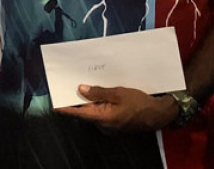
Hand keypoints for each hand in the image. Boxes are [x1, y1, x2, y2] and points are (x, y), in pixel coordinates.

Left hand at [56, 85, 177, 132]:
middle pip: (85, 113)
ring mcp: (109, 127)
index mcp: (102, 118)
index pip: (78, 113)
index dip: (65, 107)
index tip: (54, 103)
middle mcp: (103, 125)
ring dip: (89, 102)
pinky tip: (100, 94)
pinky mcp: (115, 124)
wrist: (158, 114)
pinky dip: (99, 105)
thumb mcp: (118, 93)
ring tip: (85, 86)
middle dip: (78, 100)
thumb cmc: (139, 103)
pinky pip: (102, 114)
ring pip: (94, 113)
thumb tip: (81, 89)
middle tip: (70, 86)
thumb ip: (99, 92)